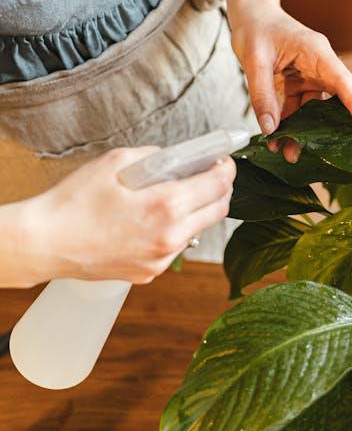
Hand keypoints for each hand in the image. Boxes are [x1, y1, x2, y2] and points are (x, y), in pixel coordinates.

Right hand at [4, 148, 234, 286]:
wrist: (45, 243)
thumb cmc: (75, 202)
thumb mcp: (116, 162)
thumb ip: (155, 157)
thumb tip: (176, 159)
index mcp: (164, 206)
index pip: (217, 185)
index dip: (227, 168)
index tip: (224, 160)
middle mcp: (169, 237)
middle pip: (218, 210)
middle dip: (221, 188)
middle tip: (211, 174)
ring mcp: (161, 260)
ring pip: (198, 230)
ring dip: (198, 210)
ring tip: (177, 194)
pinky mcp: (150, 273)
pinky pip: (175, 247)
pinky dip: (175, 229)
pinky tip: (154, 219)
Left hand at [230, 3, 351, 161]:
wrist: (249, 15)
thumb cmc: (256, 28)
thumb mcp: (254, 60)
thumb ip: (262, 95)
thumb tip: (270, 129)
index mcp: (316, 52)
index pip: (343, 81)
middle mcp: (317, 66)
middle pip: (332, 102)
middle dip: (327, 130)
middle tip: (322, 154)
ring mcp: (308, 76)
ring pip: (312, 111)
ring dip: (301, 132)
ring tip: (286, 152)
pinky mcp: (296, 84)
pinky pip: (296, 109)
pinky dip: (288, 124)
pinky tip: (276, 138)